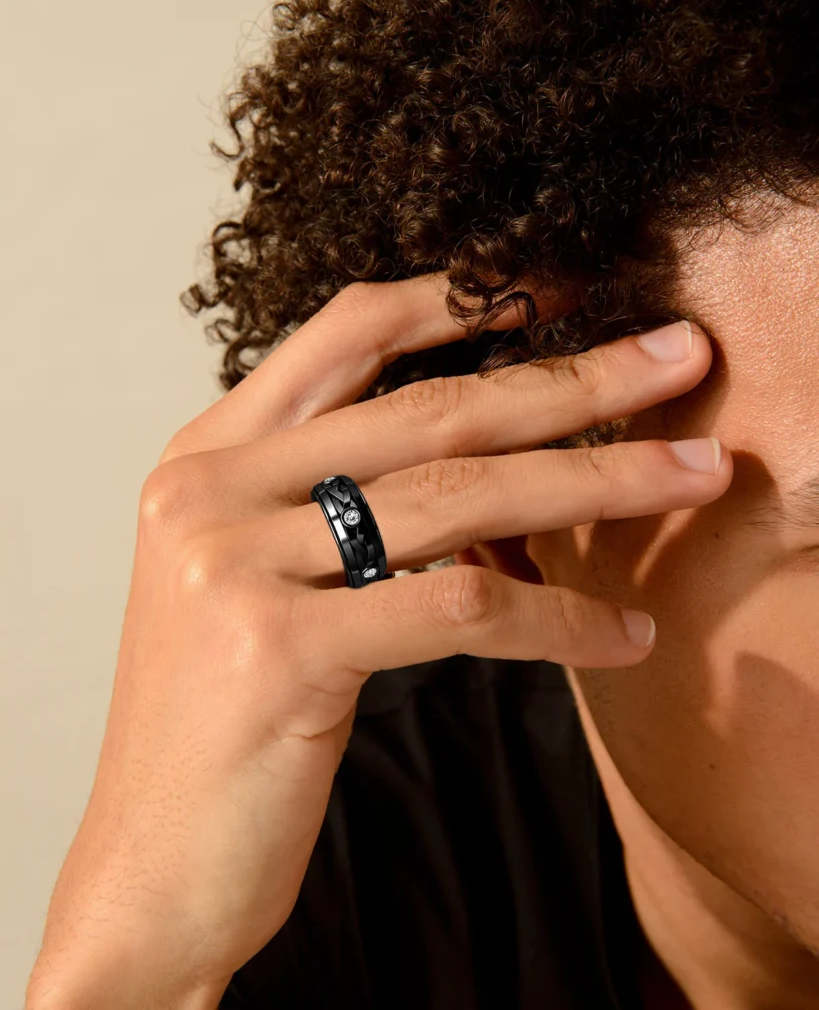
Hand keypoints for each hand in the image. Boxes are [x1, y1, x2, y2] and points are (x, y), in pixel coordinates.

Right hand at [26, 274, 730, 1008]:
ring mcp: (235, 566)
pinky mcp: (279, 653)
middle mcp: (212, 492)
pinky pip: (464, 608)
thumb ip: (337, 506)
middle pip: (431, 410)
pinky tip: (626, 633)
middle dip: (574, 382)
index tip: (563, 289)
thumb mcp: (260, 582)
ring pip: (461, 498)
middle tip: (677, 357)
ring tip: (695, 474)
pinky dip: (561, 617)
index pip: (347, 336)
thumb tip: (490, 462)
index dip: (461, 301)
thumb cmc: (222, 723)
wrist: (152, 866)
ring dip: (598, 483)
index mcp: (207, 458)